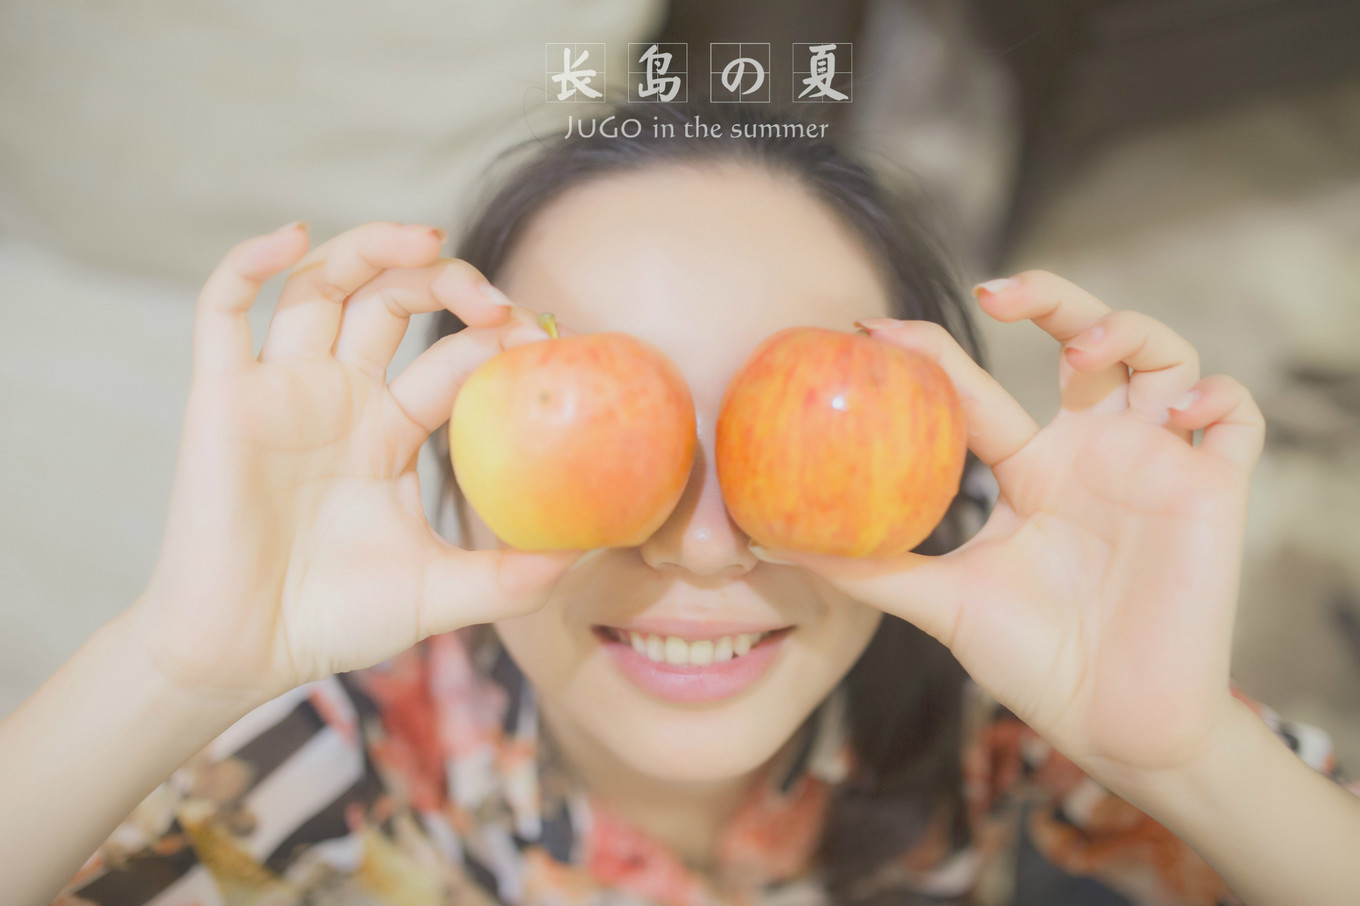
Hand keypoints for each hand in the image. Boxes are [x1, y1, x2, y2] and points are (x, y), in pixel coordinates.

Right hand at [125, 221, 583, 706]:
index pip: (450, 355)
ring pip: (320, 285)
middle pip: (391, 300)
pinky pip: (222, 307)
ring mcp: (281, 390)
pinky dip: (250, 261)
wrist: (244, 653)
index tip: (542, 342)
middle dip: (445, 281)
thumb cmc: (336, 621)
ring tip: (427, 237)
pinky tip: (292, 236)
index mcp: (390, 429)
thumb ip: (511, 576)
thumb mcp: (440, 594)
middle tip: (493, 299)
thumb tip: (589, 554)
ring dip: (370, 247)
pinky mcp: (222, 396)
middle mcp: (339, 396)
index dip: (495, 336)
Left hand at [753, 271, 1265, 785]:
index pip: (980, 390)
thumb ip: (872, 569)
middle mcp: (1092, 452)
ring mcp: (1155, 464)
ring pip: (1163, 355)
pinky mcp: (1214, 490)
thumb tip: (774, 542)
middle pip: (1084, 339)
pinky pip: (1236, 417)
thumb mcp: (942, 603)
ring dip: (1130, 332)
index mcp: (1030, 469)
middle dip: (1049, 296)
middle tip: (997, 293)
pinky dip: (1216, 396)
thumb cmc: (1034, 660)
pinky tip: (1178, 410)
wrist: (1113, 724)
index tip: (873, 331)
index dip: (932, 352)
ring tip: (1085, 355)